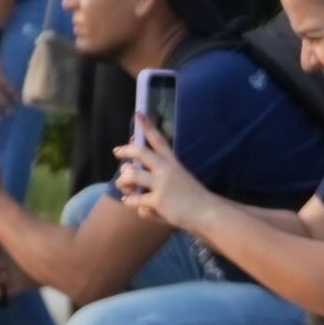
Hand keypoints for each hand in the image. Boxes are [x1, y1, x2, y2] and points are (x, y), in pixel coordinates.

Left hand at [111, 116, 216, 233]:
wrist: (206, 212)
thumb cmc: (190, 196)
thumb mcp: (178, 178)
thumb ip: (157, 174)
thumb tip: (131, 171)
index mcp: (172, 162)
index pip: (159, 140)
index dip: (147, 126)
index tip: (139, 113)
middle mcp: (166, 170)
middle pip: (140, 152)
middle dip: (126, 150)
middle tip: (117, 151)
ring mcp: (161, 185)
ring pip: (131, 175)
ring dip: (122, 181)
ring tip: (123, 185)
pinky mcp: (158, 201)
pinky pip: (135, 200)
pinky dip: (131, 203)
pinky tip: (132, 203)